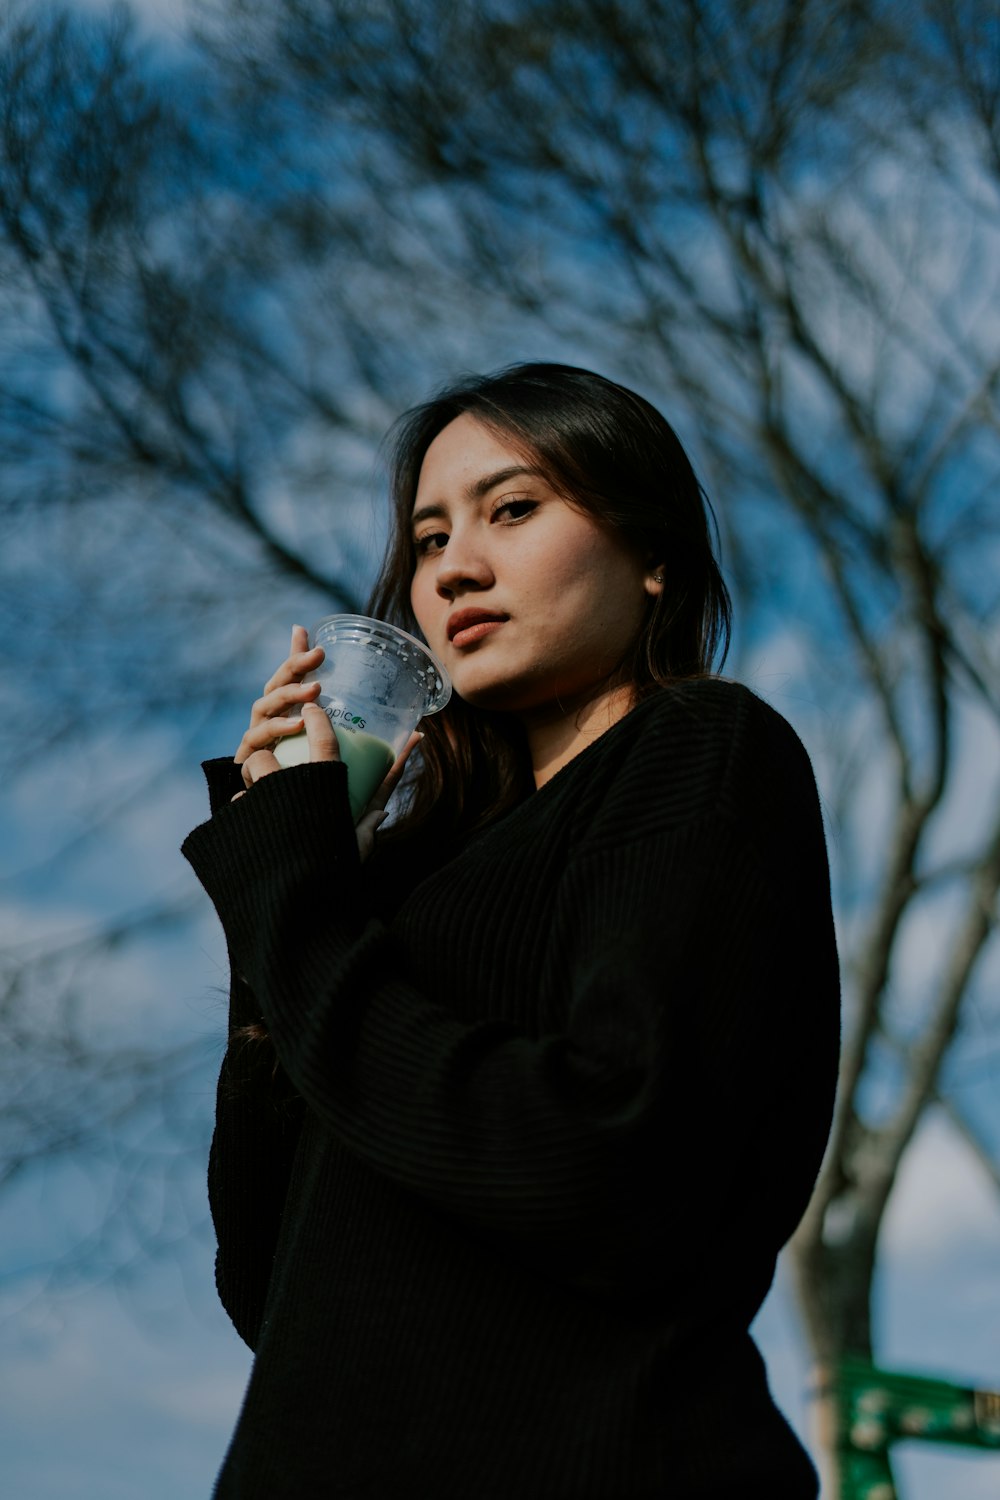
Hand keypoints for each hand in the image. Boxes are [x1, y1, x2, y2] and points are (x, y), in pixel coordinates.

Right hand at [233, 628, 421, 860]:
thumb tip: (417, 738)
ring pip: (263, 710)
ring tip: (314, 692)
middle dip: (293, 667)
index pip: (292, 692)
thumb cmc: (326, 842)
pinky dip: (272, 731)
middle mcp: (270, 742)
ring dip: (288, 696)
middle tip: (316, 653)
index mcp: (292, 740)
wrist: (290, 879)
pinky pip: (252, 744)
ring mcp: (254, 756)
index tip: (306, 629)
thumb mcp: (365, 804)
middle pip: (275, 692)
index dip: (296, 659)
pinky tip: (293, 725)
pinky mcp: (241, 776)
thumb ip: (386, 773)